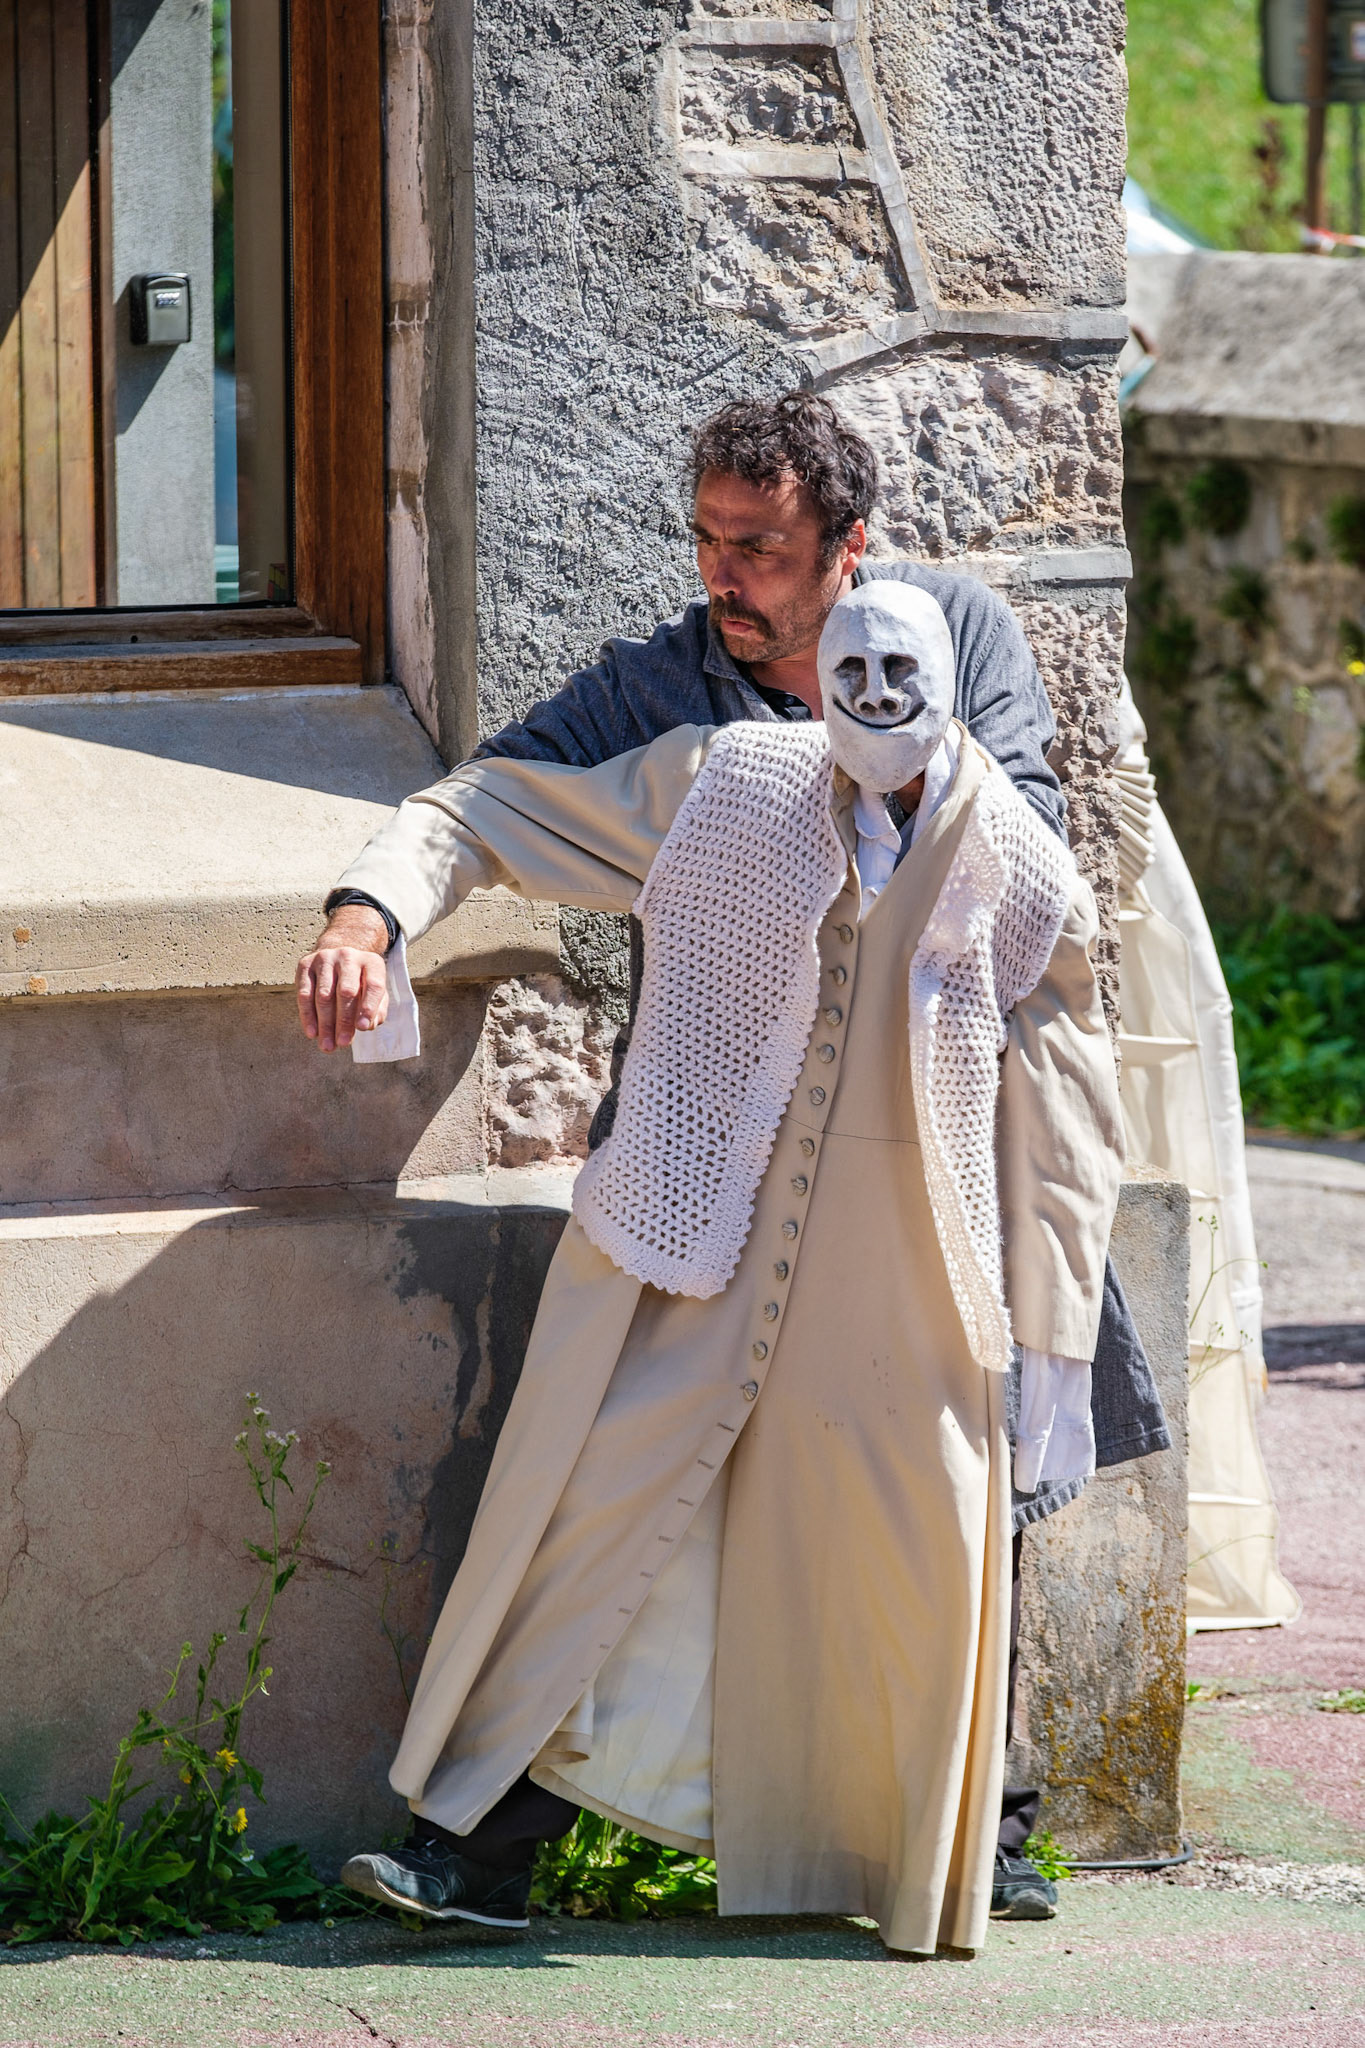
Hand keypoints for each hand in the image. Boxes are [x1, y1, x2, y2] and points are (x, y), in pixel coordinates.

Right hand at [296, 907, 390, 1051]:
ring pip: (324, 995)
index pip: (373, 985)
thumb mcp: (375, 994)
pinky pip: (305, 994)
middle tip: (343, 1043)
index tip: (363, 1028)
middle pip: (346, 991)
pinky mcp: (305, 965)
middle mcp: (348, 956)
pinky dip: (308, 1016)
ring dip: (325, 1024)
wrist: (337, 959)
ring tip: (327, 1045)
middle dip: (344, 1021)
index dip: (368, 1007)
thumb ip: (377, 1011)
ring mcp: (325, 959)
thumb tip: (366, 1025)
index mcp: (372, 963)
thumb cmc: (360, 984)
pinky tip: (312, 1033)